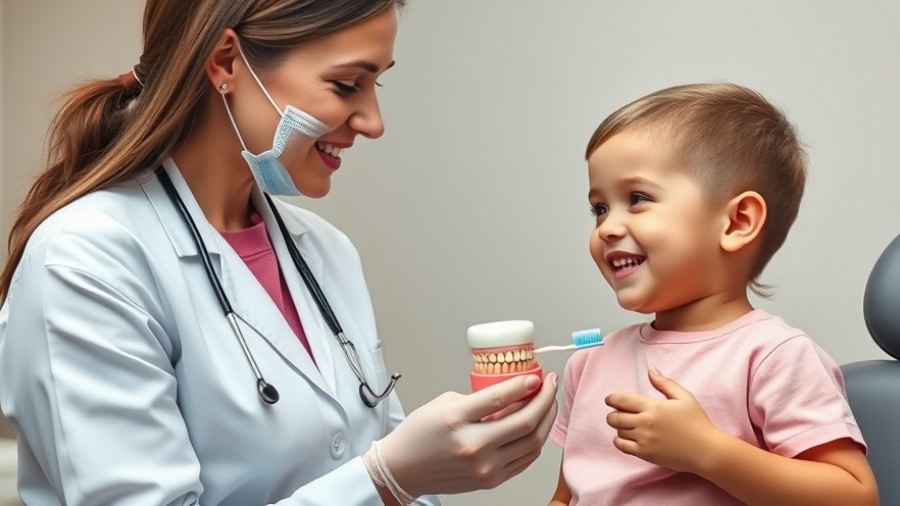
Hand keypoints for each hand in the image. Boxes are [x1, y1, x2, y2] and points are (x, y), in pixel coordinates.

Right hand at [377, 372, 558, 496]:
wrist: (403, 470)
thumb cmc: (418, 435)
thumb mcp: (443, 403)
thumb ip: (478, 399)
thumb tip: (511, 393)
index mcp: (456, 420)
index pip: (499, 398)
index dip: (525, 385)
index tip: (538, 376)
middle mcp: (473, 446)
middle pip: (524, 422)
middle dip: (545, 399)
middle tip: (550, 384)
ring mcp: (484, 467)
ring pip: (532, 443)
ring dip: (546, 419)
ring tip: (548, 402)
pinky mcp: (491, 481)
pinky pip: (525, 459)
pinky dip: (536, 440)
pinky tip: (537, 425)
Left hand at [605, 368, 720, 472]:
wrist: (706, 450)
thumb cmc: (697, 422)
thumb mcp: (684, 397)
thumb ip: (665, 383)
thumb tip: (650, 370)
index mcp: (653, 406)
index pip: (621, 400)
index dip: (611, 399)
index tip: (609, 400)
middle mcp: (645, 422)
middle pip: (615, 417)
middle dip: (612, 414)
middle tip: (616, 414)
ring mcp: (644, 439)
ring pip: (618, 432)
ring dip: (618, 428)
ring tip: (626, 426)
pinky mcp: (645, 454)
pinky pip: (622, 447)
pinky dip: (618, 441)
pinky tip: (624, 438)